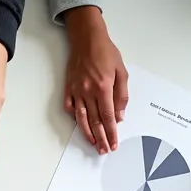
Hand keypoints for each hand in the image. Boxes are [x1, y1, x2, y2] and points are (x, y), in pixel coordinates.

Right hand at [63, 6, 127, 154]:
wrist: (87, 40)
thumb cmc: (105, 53)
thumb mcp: (121, 72)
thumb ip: (121, 95)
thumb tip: (119, 115)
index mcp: (103, 88)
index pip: (108, 117)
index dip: (111, 133)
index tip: (114, 143)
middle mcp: (88, 92)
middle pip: (95, 121)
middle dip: (101, 138)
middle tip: (104, 150)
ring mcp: (77, 91)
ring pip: (81, 118)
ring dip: (87, 133)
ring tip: (93, 144)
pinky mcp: (69, 89)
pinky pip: (70, 108)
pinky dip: (75, 118)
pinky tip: (80, 125)